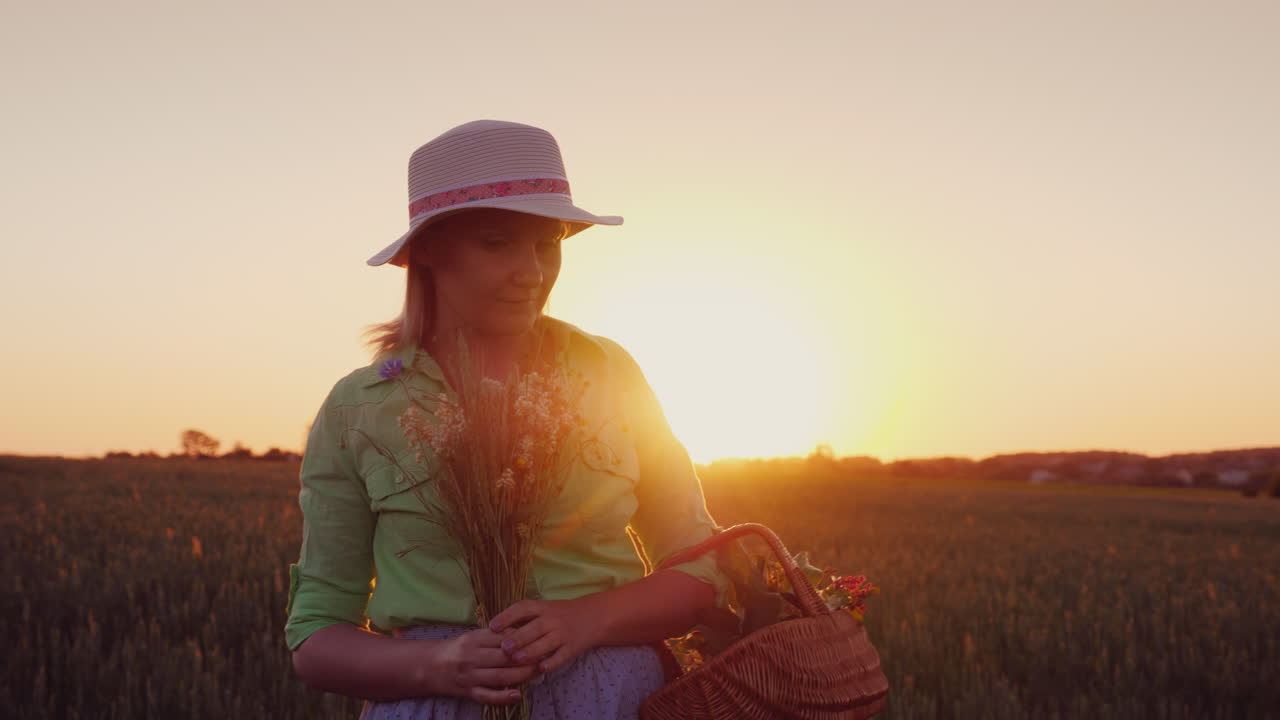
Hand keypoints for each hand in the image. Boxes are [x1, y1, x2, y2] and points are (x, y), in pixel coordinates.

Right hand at [430, 627, 539, 703]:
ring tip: (537, 673)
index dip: (523, 640)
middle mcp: (471, 657)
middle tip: (543, 658)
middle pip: (504, 658)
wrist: (431, 666)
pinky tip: (517, 695)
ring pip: (500, 677)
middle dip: (527, 659)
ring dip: (521, 676)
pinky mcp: (468, 692)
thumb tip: (521, 633)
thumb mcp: (474, 636)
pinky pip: (487, 696)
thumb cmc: (459, 649)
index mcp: (474, 639)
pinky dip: (503, 697)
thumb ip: (495, 635)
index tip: (539, 640)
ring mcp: (469, 676)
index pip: (503, 639)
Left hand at [488, 598, 605, 674]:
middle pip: (535, 627)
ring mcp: (563, 634)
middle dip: (519, 637)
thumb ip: (521, 618)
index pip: (523, 609)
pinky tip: (541, 668)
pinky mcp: (572, 648)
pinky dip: (552, 662)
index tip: (492, 627)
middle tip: (504, 647)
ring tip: (517, 659)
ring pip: (547, 643)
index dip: (507, 617)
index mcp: (541, 608)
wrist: (590, 617)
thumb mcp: (541, 609)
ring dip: (532, 651)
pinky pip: (561, 656)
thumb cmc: (557, 614)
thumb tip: (492, 630)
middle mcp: (552, 619)